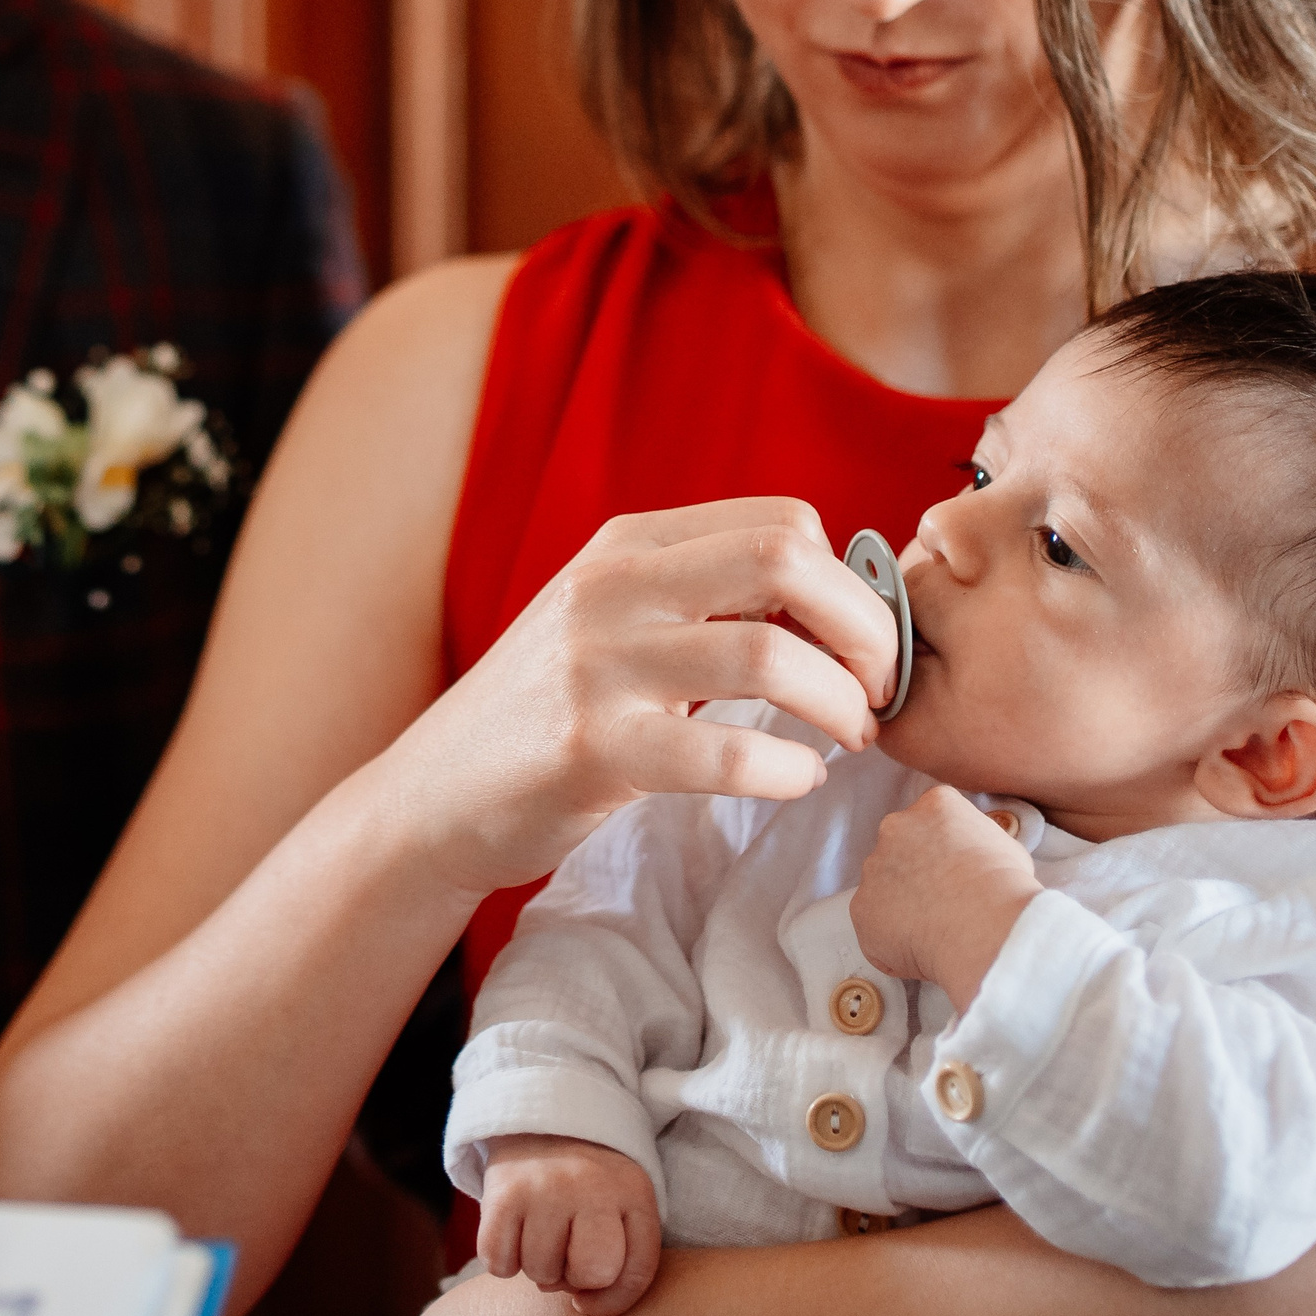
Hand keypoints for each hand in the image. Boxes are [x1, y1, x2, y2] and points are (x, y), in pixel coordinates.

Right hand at [385, 499, 899, 895]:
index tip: (860, 641)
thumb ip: (701, 595)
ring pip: (770, 655)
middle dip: (865, 627)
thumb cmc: (549, 712)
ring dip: (840, 703)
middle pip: (788, 560)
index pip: (783, 521)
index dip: (850, 581)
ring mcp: (598, 666)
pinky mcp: (593, 751)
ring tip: (850, 736)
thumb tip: (836, 600)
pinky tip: (796, 780)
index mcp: (629, 544)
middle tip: (880, 686)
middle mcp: (612, 587)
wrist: (435, 794)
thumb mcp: (613, 620)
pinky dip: (789, 771)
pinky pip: (728, 754)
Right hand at [478, 1133, 663, 1315]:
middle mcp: (592, 1185)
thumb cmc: (589, 1185)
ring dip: (538, 1266)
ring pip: (541, 1274)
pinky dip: (503, 1259)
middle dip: (576, 1277)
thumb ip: (625, 1265)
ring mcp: (545, 1188)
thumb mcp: (624, 1209)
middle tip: (567, 1251)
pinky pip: (499, 1264)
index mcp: (633, 1191)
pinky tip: (515, 1231)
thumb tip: (583, 1307)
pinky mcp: (502, 1194)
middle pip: (591, 1274)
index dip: (614, 1298)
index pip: (635, 1273)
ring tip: (542, 1232)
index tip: (596, 1289)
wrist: (541, 1124)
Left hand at [851, 785, 1042, 1011]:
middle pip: (900, 849)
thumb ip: (978, 845)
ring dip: (901, 905)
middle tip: (943, 902)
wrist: (983, 925)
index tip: (955, 871)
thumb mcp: (1005, 847)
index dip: (944, 850)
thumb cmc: (1005, 887)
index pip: (931, 820)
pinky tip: (920, 948)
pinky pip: (874, 924)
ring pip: (883, 887)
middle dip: (916, 873)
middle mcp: (896, 828)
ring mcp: (874, 867)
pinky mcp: (861, 906)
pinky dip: (891, 938)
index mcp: (935, 805)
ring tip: (935, 930)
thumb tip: (977, 861)